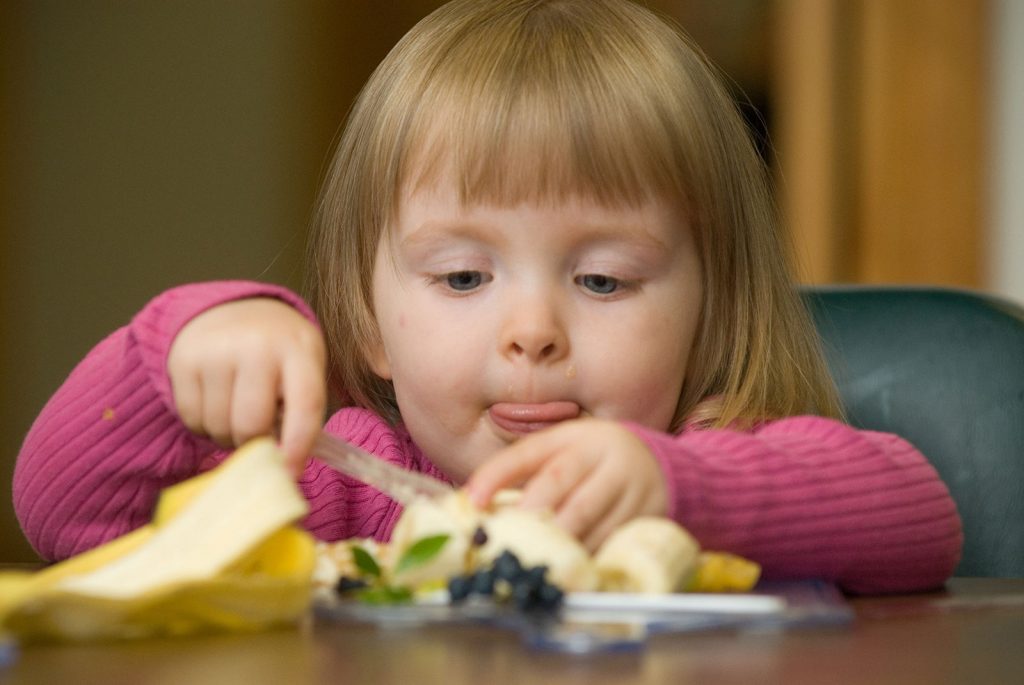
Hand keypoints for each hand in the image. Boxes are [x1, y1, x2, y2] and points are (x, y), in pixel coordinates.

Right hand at [167, 298, 326, 473]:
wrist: (231, 308)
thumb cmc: (278, 350)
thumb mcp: (304, 365)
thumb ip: (302, 409)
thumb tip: (286, 467)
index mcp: (299, 349)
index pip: (306, 405)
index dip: (298, 445)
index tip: (290, 474)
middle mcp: (258, 346)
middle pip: (252, 424)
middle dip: (255, 443)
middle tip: (258, 434)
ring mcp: (217, 351)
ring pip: (220, 427)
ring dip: (228, 435)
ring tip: (237, 409)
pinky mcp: (184, 360)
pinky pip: (192, 419)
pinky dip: (204, 424)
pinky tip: (216, 401)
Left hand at [465, 418, 667, 550]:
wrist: (657, 465)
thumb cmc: (592, 464)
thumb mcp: (563, 454)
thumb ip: (525, 474)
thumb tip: (474, 506)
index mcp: (572, 436)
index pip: (527, 452)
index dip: (497, 475)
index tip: (473, 501)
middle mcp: (600, 453)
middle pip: (558, 481)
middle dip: (529, 511)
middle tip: (507, 537)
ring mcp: (627, 481)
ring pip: (585, 516)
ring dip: (555, 542)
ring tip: (531, 559)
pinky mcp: (646, 510)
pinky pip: (610, 538)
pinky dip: (585, 555)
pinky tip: (567, 568)